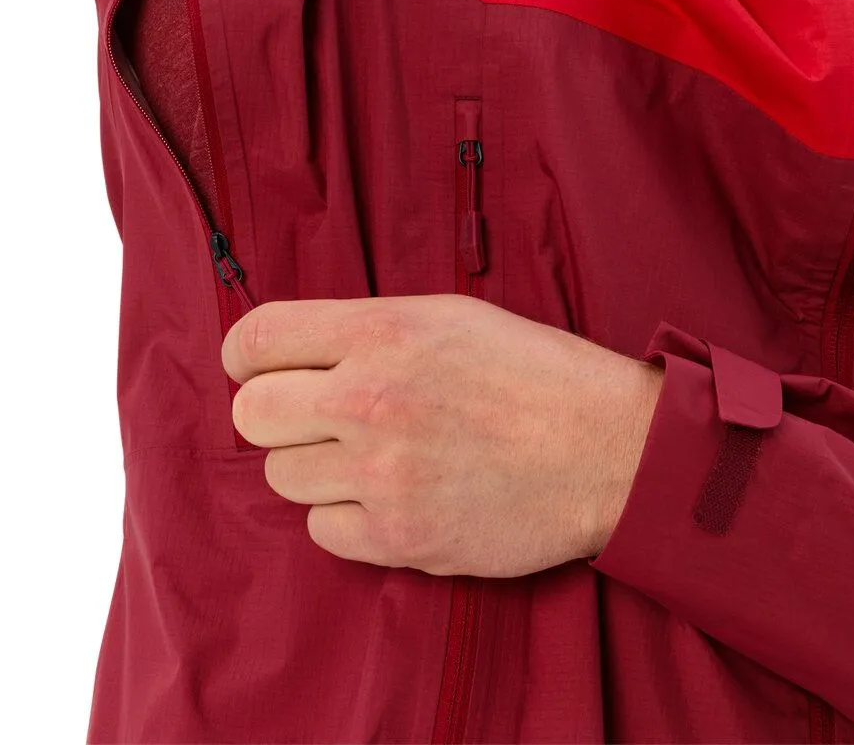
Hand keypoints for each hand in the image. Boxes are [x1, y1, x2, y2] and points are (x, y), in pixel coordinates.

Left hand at [220, 293, 663, 577]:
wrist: (606, 448)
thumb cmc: (531, 371)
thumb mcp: (444, 316)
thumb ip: (363, 328)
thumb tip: (290, 349)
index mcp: (379, 332)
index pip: (254, 339)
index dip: (246, 355)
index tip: (259, 366)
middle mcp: (369, 399)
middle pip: (251, 415)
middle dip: (273, 413)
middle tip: (314, 415)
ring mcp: (383, 474)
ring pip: (282, 476)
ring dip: (312, 467)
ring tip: (369, 455)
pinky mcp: (402, 537)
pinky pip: (322, 531)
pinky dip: (345, 517)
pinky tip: (390, 494)